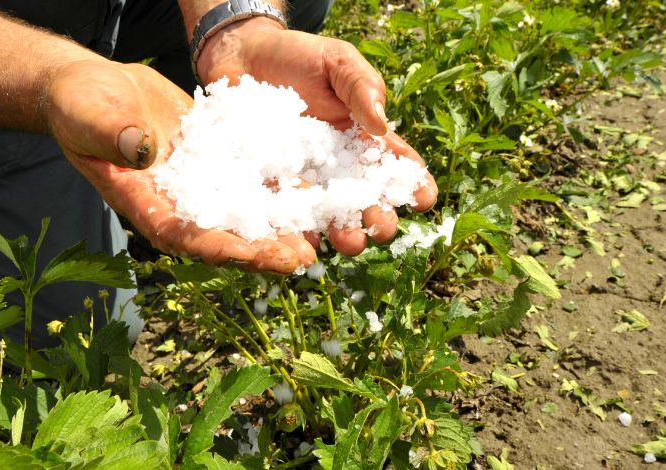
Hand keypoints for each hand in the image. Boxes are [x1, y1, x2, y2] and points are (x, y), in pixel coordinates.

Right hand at [43, 60, 314, 271]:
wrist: (100, 88)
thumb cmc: (81, 105)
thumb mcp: (89, 116)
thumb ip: (111, 135)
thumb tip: (142, 150)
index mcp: (144, 204)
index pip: (181, 235)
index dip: (216, 248)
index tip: (249, 256)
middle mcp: (177, 202)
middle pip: (222, 233)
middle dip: (260, 250)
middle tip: (299, 261)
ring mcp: (200, 183)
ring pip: (244, 211)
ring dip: (279, 228)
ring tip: (316, 242)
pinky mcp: (217, 160)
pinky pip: (250, 176)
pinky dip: (279, 186)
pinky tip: (313, 192)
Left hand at [196, 21, 437, 255]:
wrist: (242, 57)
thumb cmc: (297, 56)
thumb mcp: (337, 62)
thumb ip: (361, 87)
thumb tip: (381, 126)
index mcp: (363, 137)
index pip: (394, 164)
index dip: (413, 183)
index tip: (424, 198)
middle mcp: (339, 165)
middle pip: (365, 198)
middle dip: (379, 217)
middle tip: (382, 228)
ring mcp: (306, 177)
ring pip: (330, 213)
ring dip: (344, 232)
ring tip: (350, 243)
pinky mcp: (273, 184)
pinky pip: (287, 213)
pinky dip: (297, 230)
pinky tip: (306, 242)